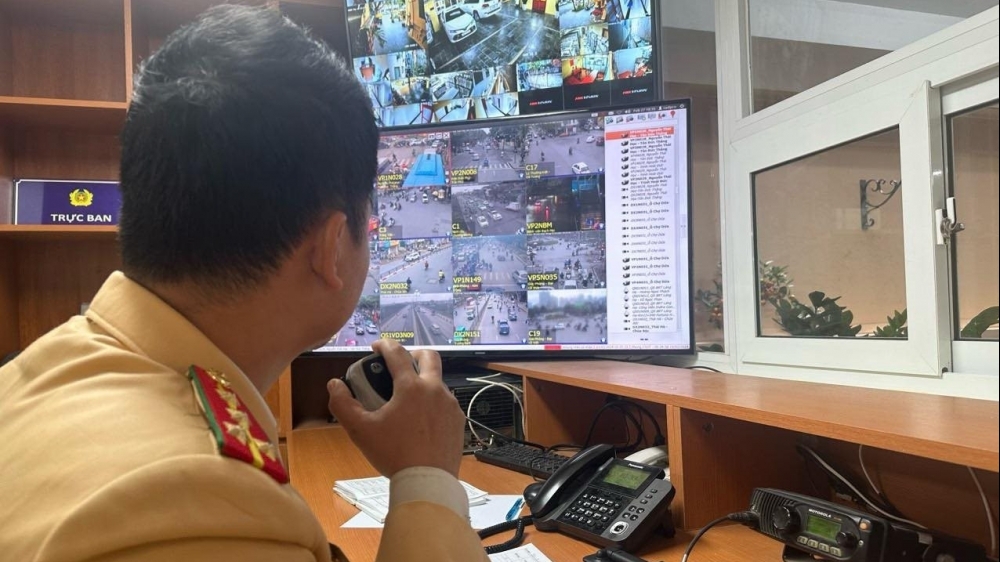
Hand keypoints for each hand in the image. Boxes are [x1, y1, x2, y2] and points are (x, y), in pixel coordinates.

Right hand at [327, 339, 464, 477]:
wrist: (428, 481)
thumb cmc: (395, 455)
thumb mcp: (361, 430)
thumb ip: (343, 404)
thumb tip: (334, 385)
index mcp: (412, 387)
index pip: (397, 353)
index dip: (385, 345)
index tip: (377, 347)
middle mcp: (435, 390)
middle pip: (429, 356)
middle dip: (413, 353)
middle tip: (400, 363)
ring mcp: (450, 405)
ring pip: (438, 381)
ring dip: (423, 381)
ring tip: (407, 398)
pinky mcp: (458, 420)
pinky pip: (445, 402)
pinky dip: (433, 402)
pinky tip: (421, 418)